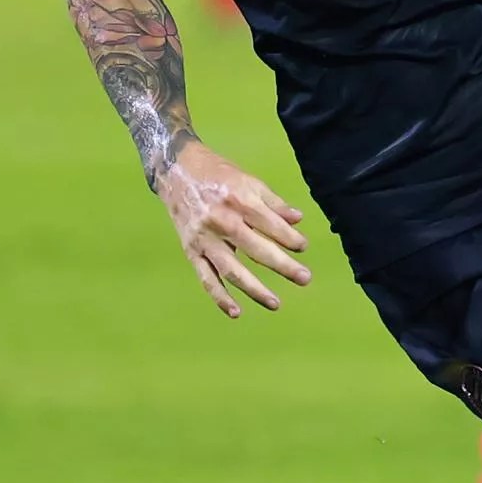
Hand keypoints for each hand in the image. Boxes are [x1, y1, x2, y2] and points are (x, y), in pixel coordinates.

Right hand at [157, 139, 313, 318]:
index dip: (290, 238)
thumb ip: (274, 203)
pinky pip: (206, 278)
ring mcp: (205, 238)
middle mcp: (222, 221)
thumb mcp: (249, 180)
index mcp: (240, 200)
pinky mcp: (191, 251)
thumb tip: (298, 220)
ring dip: (255, 289)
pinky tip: (236, 312)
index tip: (303, 248)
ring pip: (232, 270)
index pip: (271, 225)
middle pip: (256, 249)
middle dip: (283, 266)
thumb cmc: (218, 175)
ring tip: (275, 303)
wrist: (176, 171)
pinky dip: (220, 297)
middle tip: (305, 278)